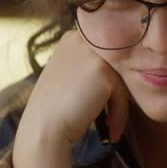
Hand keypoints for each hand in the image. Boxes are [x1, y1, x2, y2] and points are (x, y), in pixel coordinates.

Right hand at [22, 31, 130, 145]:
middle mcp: (81, 40)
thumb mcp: (67, 76)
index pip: (103, 56)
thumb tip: (114, 76)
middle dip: (116, 93)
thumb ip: (87, 69)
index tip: (106, 105)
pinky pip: (122, 93)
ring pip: (120, 80)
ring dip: (119, 106)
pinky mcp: (103, 71)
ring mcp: (92, 54)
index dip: (108, 82)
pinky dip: (119, 113)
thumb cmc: (54, 109)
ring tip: (110, 126)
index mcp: (71, 39)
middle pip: (114, 66)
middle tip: (112, 118)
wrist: (43, 127)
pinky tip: (110, 128)